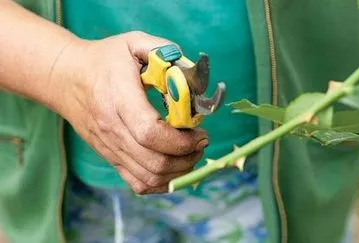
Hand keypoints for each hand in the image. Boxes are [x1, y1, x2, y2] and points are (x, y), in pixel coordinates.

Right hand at [49, 31, 207, 193]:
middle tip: (201, 142)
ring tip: (191, 153)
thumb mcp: (133, 43)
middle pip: (155, 161)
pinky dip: (161, 182)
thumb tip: (191, 70)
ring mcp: (110, 147)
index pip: (151, 133)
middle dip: (188, 157)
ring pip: (149, 177)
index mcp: (119, 100)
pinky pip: (138, 183)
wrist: (65, 78)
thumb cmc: (103, 60)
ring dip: (178, 171)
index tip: (200, 133)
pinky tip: (174, 167)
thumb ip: (163, 50)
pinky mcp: (110, 157)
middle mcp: (113, 130)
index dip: (182, 141)